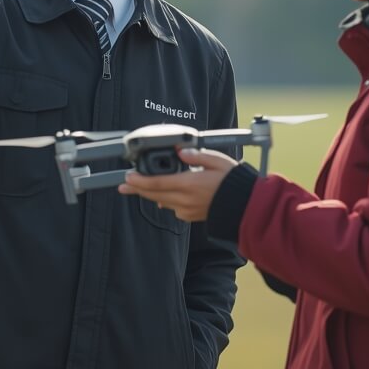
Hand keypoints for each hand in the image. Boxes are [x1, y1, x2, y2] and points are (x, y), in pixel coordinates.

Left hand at [118, 147, 237, 222]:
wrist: (244, 205)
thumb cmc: (233, 181)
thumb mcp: (217, 160)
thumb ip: (196, 156)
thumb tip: (180, 151)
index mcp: (190, 184)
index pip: (158, 183)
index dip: (140, 181)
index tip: (128, 178)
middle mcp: (185, 200)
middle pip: (154, 195)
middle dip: (138, 189)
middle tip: (124, 184)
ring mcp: (187, 210)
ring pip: (161, 202)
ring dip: (150, 194)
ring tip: (138, 187)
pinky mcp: (190, 216)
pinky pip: (172, 208)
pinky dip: (165, 200)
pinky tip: (163, 194)